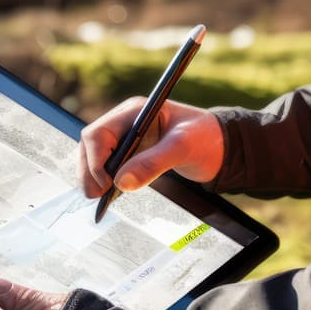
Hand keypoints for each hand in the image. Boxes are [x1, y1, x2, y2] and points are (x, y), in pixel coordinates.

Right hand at [78, 96, 224, 197]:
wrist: (221, 146)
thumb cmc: (206, 138)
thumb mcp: (182, 148)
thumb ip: (153, 163)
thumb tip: (121, 183)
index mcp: (135, 111)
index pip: (100, 132)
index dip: (96, 159)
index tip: (106, 183)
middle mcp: (125, 121)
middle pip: (91, 144)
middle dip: (89, 170)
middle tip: (96, 196)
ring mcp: (126, 137)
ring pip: (94, 155)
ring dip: (92, 176)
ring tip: (100, 198)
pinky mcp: (130, 152)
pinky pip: (106, 164)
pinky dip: (103, 179)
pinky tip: (108, 195)